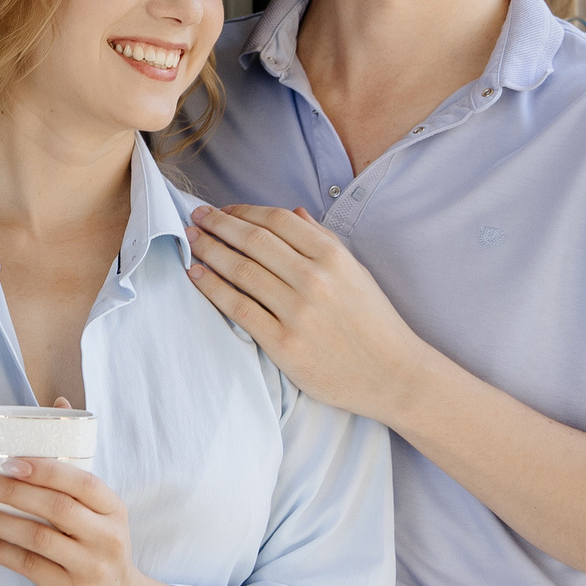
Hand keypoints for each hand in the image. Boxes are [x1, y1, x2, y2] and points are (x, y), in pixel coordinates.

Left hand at [0, 457, 197, 585]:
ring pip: (36, 537)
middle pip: (55, 507)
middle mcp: (106, 537)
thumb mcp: (101, 522)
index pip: (80, 482)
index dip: (43, 469)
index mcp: (113, 510)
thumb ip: (72, 499)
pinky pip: (26, 565)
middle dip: (9, 491)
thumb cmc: (100, 555)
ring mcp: (90, 566)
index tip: (7, 462)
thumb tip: (12, 471)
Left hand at [185, 203, 421, 423]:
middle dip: (218, 224)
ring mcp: (298, 312)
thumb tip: (293, 212)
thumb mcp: (356, 272)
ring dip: (209, 251)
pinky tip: (197, 275)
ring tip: (191, 240)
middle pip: (253, 241)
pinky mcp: (285, 344)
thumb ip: (324, 240)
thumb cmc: (375, 323)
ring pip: (241, 271)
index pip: (277, 221)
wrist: (394, 375)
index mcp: (333, 256)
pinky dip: (213, 288)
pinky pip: (239, 308)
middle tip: (196, 216)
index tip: (224, 210)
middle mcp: (314, 279)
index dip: (244, 211)